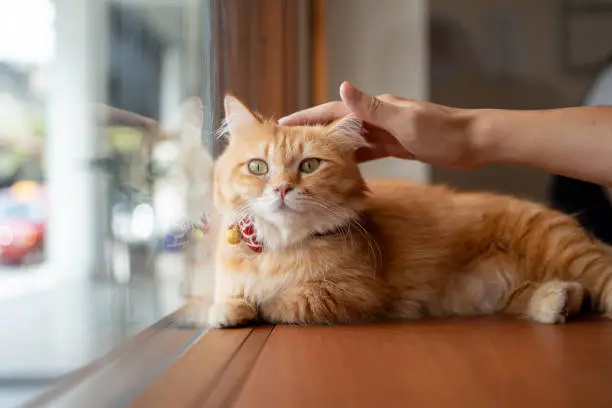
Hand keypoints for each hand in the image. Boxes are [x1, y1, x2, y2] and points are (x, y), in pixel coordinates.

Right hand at [280, 82, 481, 168]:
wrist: (473, 142)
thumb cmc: (443, 132)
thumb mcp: (405, 120)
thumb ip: (372, 107)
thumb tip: (343, 86)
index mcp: (377, 108)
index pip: (333, 109)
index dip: (307, 116)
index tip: (283, 123)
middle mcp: (378, 117)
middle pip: (337, 124)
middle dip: (312, 132)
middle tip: (287, 144)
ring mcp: (387, 131)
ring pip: (350, 139)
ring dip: (329, 146)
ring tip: (307, 157)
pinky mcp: (396, 145)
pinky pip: (367, 152)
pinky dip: (352, 158)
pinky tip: (342, 167)